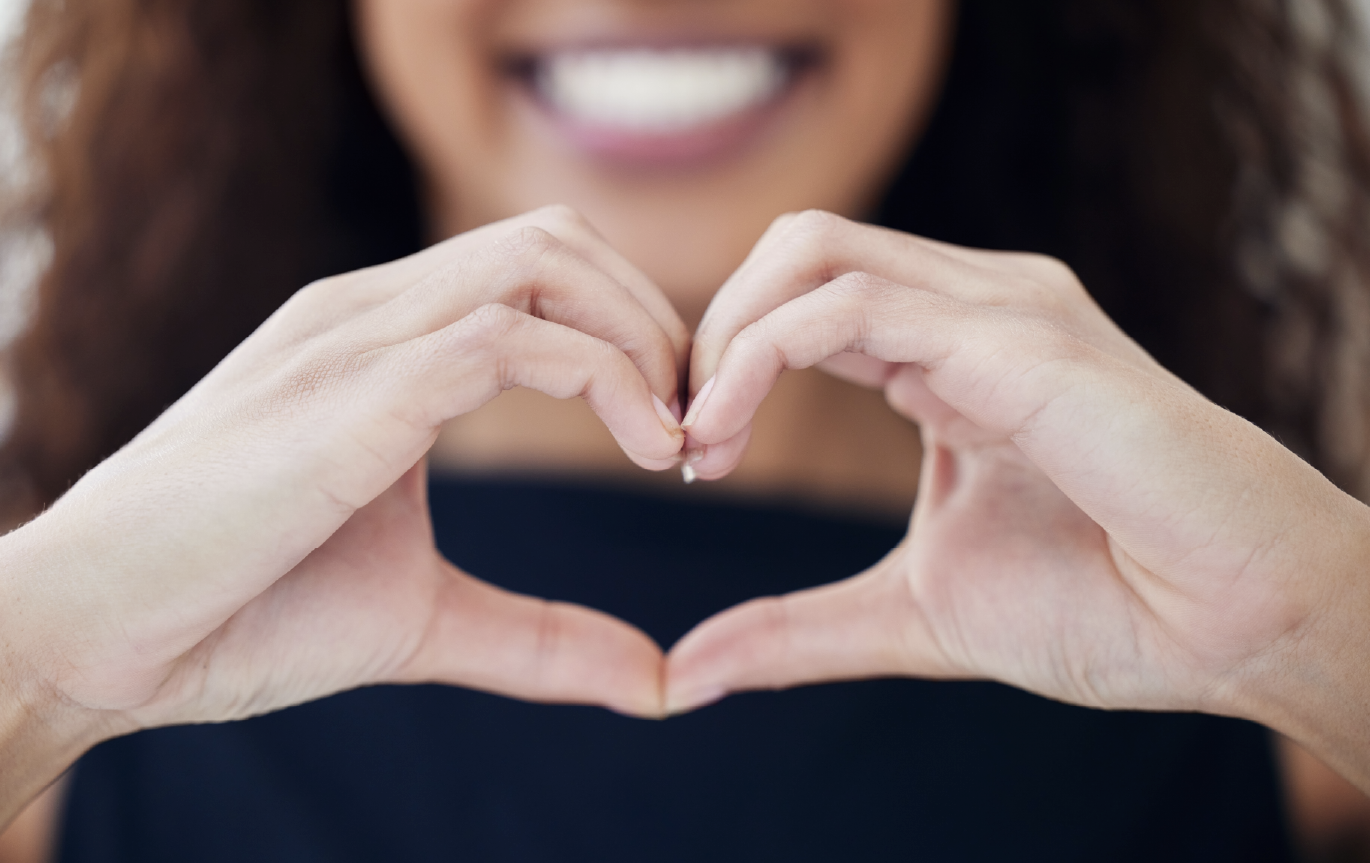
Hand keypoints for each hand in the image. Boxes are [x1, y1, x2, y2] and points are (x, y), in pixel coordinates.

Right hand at [0, 205, 687, 727]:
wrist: (91, 637)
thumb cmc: (236, 616)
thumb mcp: (422, 621)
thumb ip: (541, 639)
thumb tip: (656, 683)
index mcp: (376, 343)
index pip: (537, 270)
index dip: (632, 334)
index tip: (679, 432)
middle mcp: (366, 315)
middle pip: (556, 240)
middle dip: (654, 320)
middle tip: (698, 426)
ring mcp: (353, 341)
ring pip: (541, 262)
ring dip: (640, 338)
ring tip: (677, 438)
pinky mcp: (349, 394)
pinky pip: (505, 337)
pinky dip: (603, 378)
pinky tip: (644, 447)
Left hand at [665, 211, 1369, 743]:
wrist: (1231, 628)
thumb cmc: (1107, 605)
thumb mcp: (914, 612)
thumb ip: (800, 628)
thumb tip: (689, 671)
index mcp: (951, 349)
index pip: (804, 297)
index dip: (723, 360)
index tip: (687, 454)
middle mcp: (973, 306)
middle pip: (795, 247)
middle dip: (709, 331)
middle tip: (681, 438)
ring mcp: (998, 309)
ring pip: (810, 250)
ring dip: (723, 337)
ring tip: (697, 441)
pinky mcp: (1015, 338)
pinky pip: (848, 307)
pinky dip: (758, 357)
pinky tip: (726, 431)